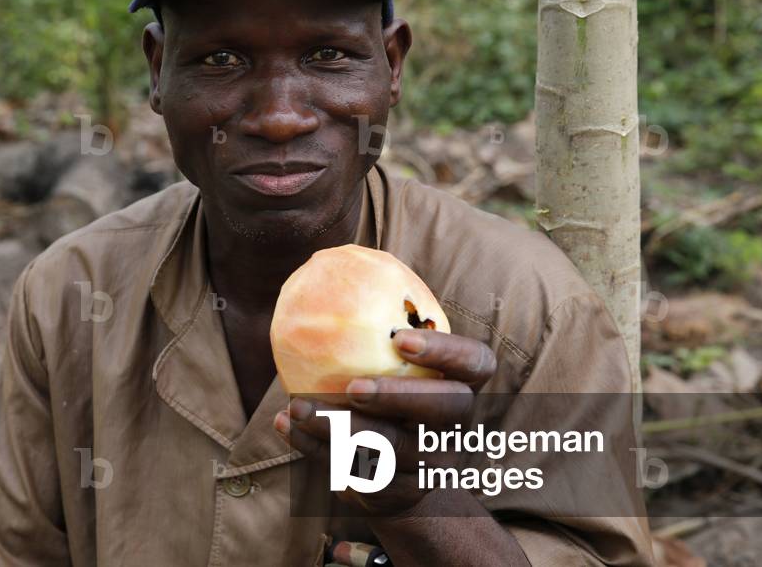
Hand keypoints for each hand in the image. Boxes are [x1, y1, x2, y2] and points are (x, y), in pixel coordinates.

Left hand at [273, 328, 496, 515]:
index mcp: (460, 383)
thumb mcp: (393, 364)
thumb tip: (322, 269)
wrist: (398, 476)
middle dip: (399, 396)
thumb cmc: (388, 397)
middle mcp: (454, 424)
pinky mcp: (399, 492)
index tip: (400, 338)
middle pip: (445, 409)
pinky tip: (287, 424)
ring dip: (342, 428)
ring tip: (298, 407)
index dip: (445, 351)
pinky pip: (359, 472)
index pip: (474, 363)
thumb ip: (374, 332)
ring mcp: (431, 462)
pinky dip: (317, 448)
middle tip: (354, 387)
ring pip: (394, 449)